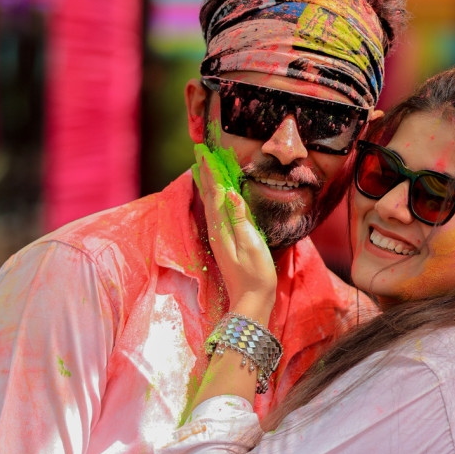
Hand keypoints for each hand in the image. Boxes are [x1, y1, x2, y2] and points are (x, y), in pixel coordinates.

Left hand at [195, 146, 276, 316]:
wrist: (251, 301)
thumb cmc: (256, 275)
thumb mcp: (252, 245)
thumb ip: (240, 219)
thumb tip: (230, 193)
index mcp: (222, 228)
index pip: (215, 193)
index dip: (211, 171)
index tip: (205, 152)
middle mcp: (217, 231)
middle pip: (209, 196)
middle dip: (204, 173)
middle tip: (198, 152)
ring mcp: (219, 238)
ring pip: (210, 204)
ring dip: (206, 184)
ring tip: (200, 168)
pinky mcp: (224, 243)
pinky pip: (216, 213)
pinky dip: (213, 199)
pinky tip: (214, 197)